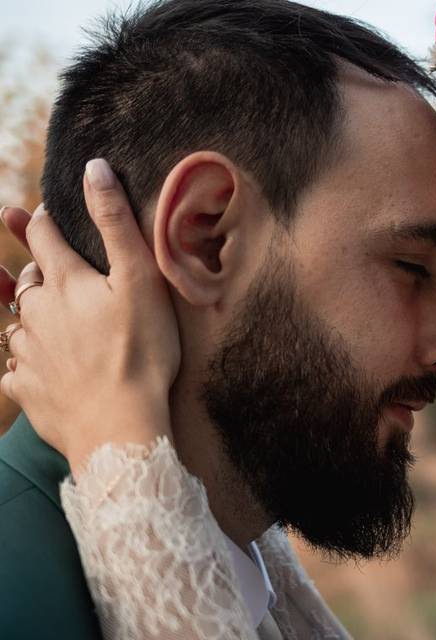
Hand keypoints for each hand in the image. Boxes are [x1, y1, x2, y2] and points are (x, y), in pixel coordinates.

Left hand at [0, 159, 180, 472]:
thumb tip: (93, 168)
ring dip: (32, 318)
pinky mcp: (26, 390)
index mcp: (64, 282)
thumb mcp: (140, 279)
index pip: (43, 236)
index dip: (42, 221)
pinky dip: (26, 364)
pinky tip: (43, 370)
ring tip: (53, 325)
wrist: (120, 427)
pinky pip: (16, 370)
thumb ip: (115, 222)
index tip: (46, 215)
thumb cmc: (141, 351)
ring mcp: (27, 353)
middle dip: (39, 270)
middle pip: (28, 280)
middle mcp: (36, 313)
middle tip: (57, 273)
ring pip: (19, 324)